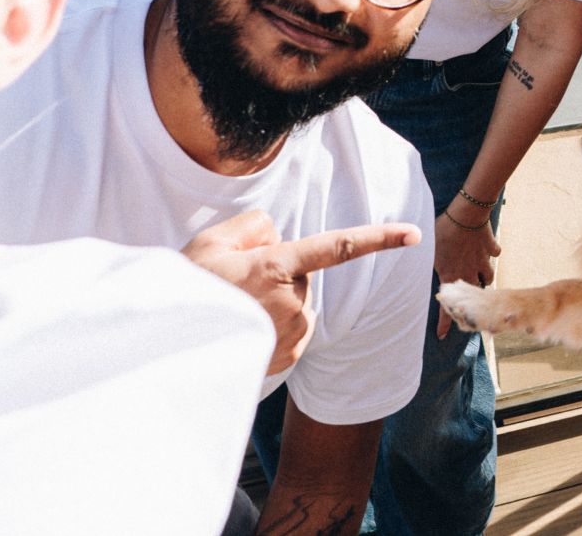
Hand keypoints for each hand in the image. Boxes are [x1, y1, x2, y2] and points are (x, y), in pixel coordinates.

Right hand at [183, 210, 420, 375]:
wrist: (168, 347)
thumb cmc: (188, 289)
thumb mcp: (212, 242)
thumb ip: (253, 226)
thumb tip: (277, 238)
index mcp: (277, 267)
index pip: (338, 247)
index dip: (379, 238)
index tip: (413, 234)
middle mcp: (292, 302)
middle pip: (301, 273)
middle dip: (278, 272)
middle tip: (236, 283)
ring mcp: (292, 333)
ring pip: (297, 302)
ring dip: (275, 301)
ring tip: (237, 309)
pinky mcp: (288, 356)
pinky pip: (291, 328)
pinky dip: (274, 324)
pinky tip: (245, 328)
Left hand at [433, 210, 499, 338]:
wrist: (466, 215)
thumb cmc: (443, 231)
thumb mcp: (427, 251)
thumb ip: (424, 264)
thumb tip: (409, 270)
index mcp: (451, 276)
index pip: (447, 307)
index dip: (444, 323)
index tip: (442, 336)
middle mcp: (469, 272)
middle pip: (475, 293)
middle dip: (472, 298)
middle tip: (469, 299)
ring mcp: (482, 260)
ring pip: (489, 276)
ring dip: (484, 277)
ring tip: (479, 275)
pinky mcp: (491, 246)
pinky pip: (495, 252)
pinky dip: (491, 252)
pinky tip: (487, 249)